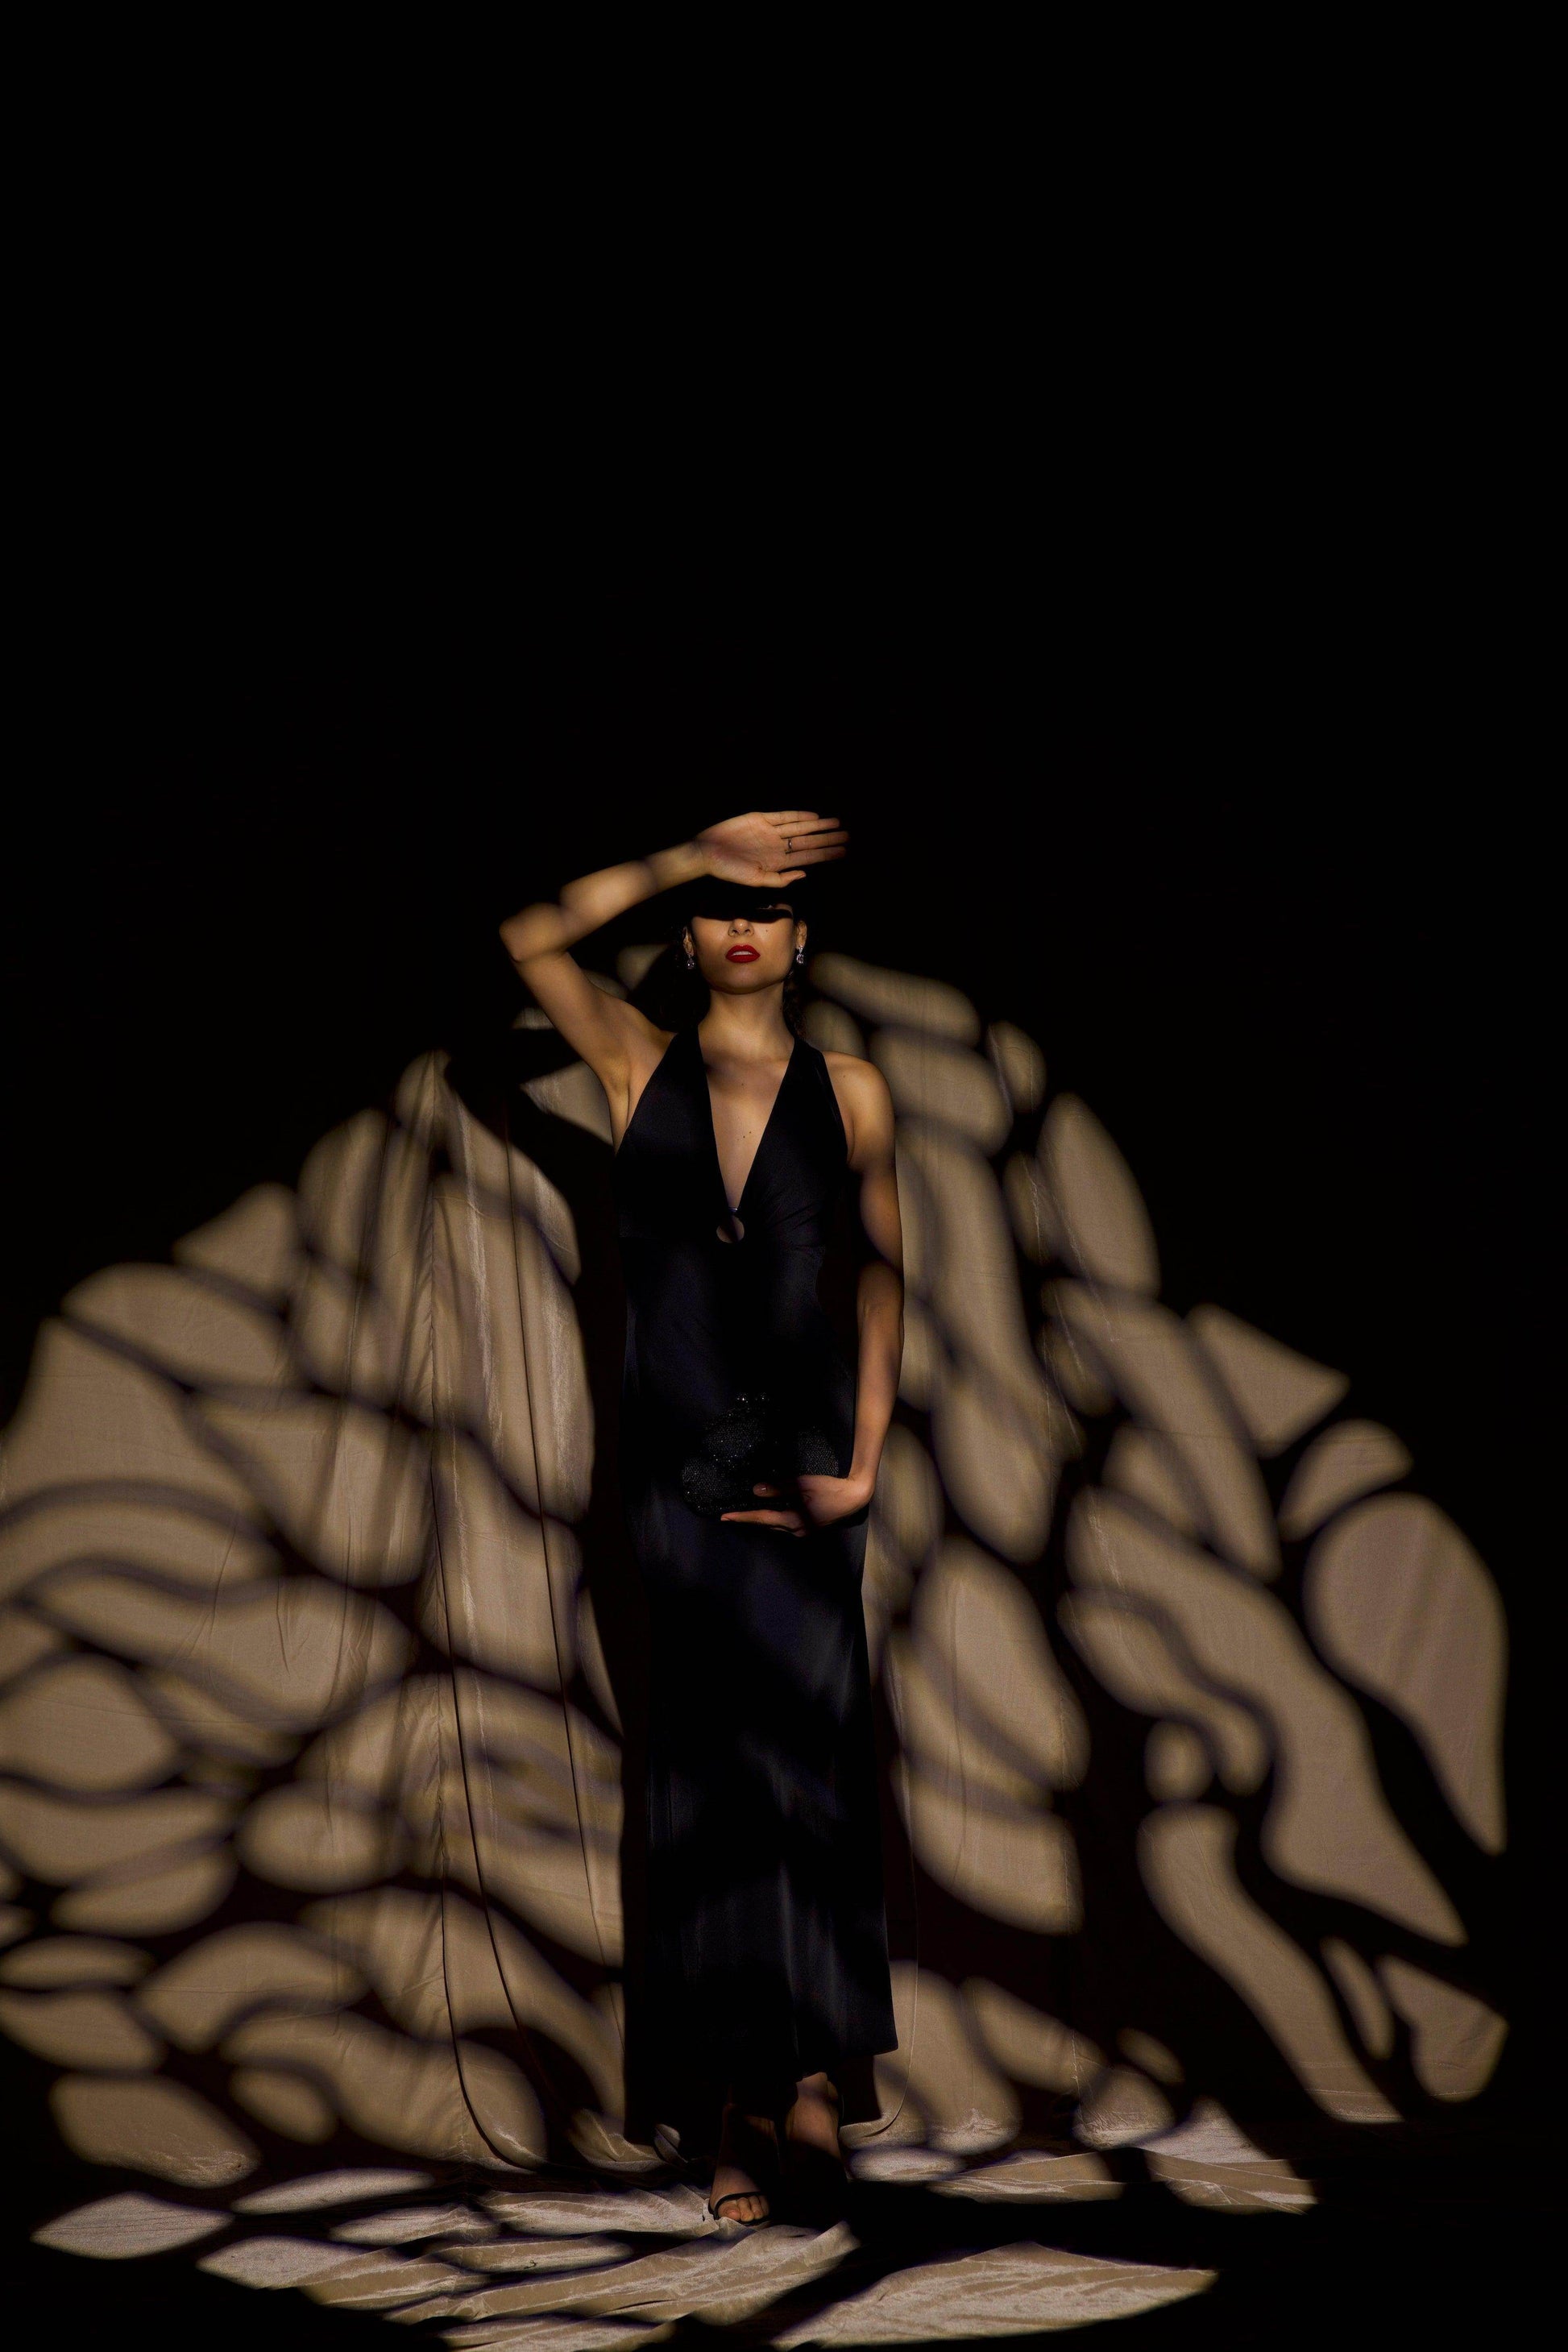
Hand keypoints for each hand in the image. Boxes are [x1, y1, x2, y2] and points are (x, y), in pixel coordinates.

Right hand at [697, 810, 847, 889]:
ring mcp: (770, 832)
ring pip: (800, 828)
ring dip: (818, 827)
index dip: (826, 854)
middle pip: (808, 841)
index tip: (843, 852)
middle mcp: (777, 846)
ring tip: (837, 824)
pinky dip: (798, 816)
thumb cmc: (729, 871)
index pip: (807, 857)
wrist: (707, 853)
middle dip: (827, 839)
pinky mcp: (760, 819)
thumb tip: (804, 873)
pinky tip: (814, 818)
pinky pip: (783, 817)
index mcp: (778, 862)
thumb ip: (780, 879)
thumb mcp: (755, 880)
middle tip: (847, 836)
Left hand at [721, 1471, 874, 1535]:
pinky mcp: (809, 1528)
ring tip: (746, 1514)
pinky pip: (785, 1525)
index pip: (761, 1518)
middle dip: (749, 1520)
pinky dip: (774, 1519)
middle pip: (766, 1525)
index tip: (725, 1517)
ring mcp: (803, 1531)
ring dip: (761, 1521)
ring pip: (776, 1527)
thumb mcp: (803, 1485)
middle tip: (731, 1516)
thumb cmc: (829, 1488)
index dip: (742, 1517)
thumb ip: (779, 1488)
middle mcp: (795, 1530)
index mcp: (792, 1520)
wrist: (854, 1498)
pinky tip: (771, 1513)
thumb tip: (756, 1491)